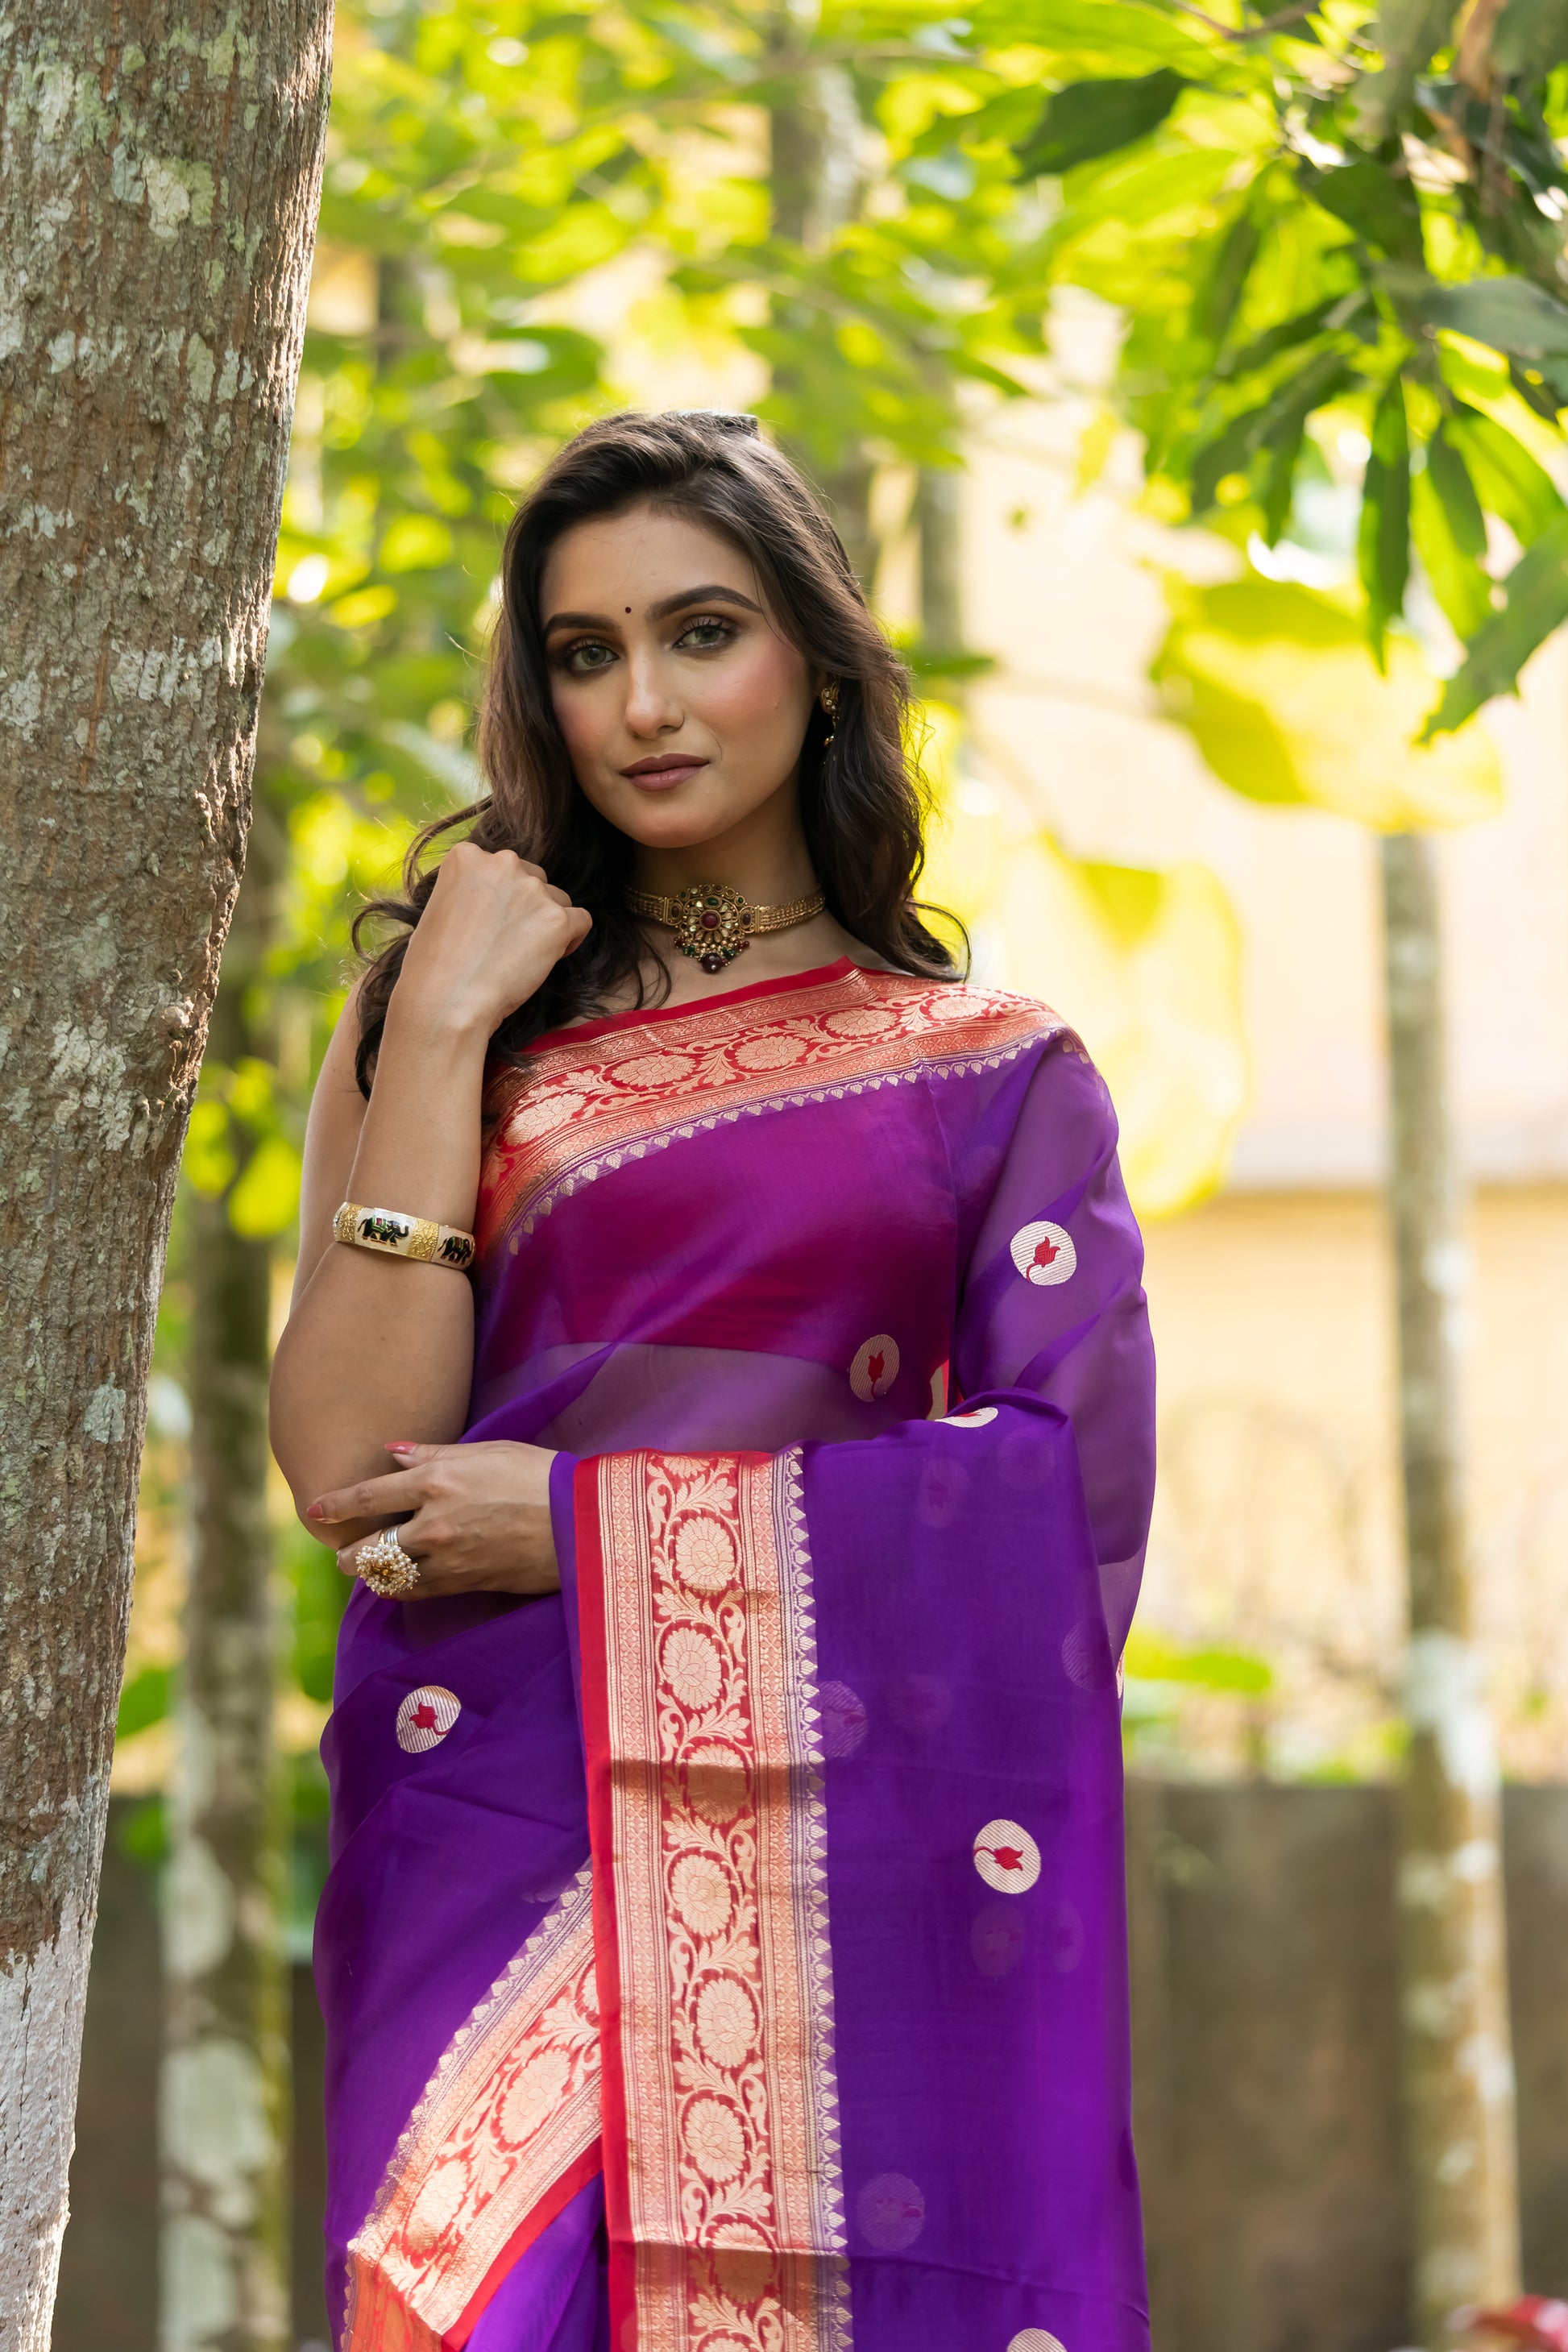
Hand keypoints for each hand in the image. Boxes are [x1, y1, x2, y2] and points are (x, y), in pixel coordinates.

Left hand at [308, 1440, 561, 1599]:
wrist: (584, 1522)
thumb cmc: (540, 1475)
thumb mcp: (489, 1451)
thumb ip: (435, 1454)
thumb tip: (393, 1452)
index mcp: (436, 1482)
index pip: (368, 1495)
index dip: (335, 1505)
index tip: (314, 1510)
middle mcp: (433, 1523)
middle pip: (368, 1547)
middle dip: (348, 1552)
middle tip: (341, 1553)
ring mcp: (448, 1559)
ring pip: (389, 1575)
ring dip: (374, 1574)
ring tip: (369, 1570)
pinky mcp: (465, 1584)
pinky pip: (418, 1591)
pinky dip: (402, 1588)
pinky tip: (402, 1582)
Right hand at [392, 843, 591, 1040]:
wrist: (446, 1000)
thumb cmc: (433, 965)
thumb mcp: (441, 906)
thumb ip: (472, 891)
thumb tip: (497, 901)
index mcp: (468, 856)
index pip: (503, 868)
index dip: (502, 899)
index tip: (490, 925)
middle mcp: (503, 863)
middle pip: (533, 879)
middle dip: (527, 908)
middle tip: (507, 943)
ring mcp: (533, 889)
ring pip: (559, 900)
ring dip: (547, 925)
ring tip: (522, 957)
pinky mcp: (557, 918)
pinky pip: (581, 921)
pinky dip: (570, 941)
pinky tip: (545, 960)